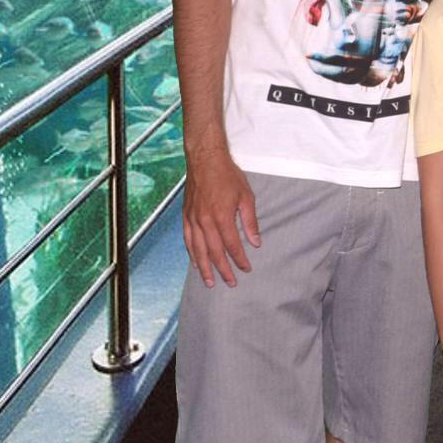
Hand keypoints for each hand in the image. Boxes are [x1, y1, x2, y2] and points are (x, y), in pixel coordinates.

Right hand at [181, 149, 259, 286]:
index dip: (240, 259)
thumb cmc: (227, 175)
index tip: (246, 268)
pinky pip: (188, 239)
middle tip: (230, 282)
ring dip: (204, 268)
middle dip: (223, 270)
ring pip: (198, 250)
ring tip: (210, 282)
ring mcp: (193, 219)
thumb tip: (256, 242)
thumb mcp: (246, 196)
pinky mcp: (186, 216)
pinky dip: (192, 253)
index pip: (232, 245)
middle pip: (214, 253)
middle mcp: (205, 222)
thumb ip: (250, 221)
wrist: (205, 159)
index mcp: (222, 217)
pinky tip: (195, 262)